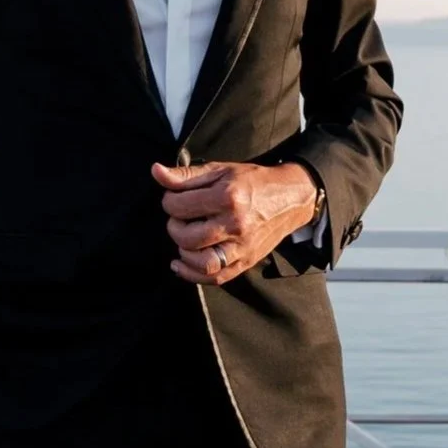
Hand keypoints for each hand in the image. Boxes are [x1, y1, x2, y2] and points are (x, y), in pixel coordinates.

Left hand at [152, 160, 319, 284]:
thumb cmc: (254, 181)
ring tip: (184, 239)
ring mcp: (243, 247)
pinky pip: (216, 278)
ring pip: (201, 262)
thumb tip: (157, 172)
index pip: (180, 206)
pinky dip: (193, 275)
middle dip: (175, 227)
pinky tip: (181, 264)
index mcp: (228, 197)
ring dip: (184, 253)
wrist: (291, 197)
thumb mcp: (221, 170)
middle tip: (180, 218)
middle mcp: (236, 224)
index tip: (175, 199)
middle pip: (187, 236)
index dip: (169, 201)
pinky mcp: (247, 261)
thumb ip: (186, 175)